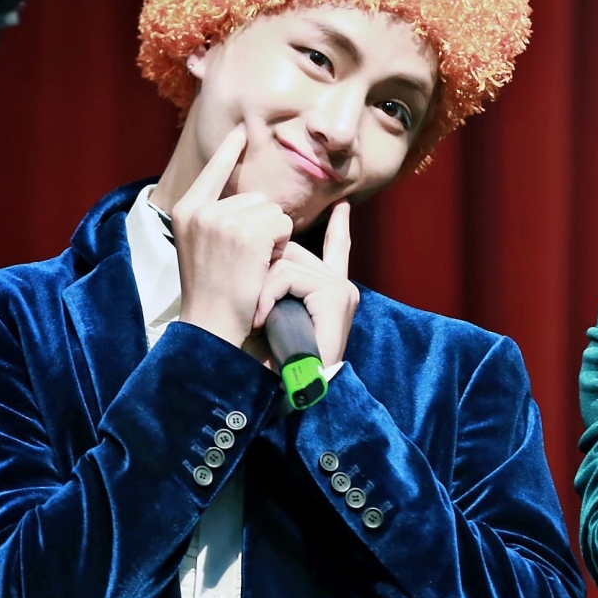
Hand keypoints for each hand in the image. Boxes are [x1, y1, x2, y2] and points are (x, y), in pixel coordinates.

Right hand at [172, 126, 293, 347]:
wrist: (212, 327)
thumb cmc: (212, 295)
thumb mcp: (200, 248)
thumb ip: (216, 220)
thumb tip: (250, 200)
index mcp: (185, 210)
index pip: (213, 171)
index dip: (229, 150)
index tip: (242, 129)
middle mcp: (200, 210)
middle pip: (254, 197)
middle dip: (261, 225)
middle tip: (245, 260)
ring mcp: (222, 219)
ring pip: (271, 210)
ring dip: (273, 236)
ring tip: (252, 265)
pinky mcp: (247, 232)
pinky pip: (281, 223)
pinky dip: (280, 244)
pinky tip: (263, 265)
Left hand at [252, 201, 358, 367]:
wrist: (286, 389)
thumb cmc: (273, 356)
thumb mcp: (271, 310)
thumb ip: (278, 281)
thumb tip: (267, 252)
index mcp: (331, 291)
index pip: (338, 250)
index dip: (339, 230)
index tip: (341, 208)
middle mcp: (340, 287)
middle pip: (292, 252)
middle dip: (265, 275)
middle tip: (255, 312)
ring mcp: (341, 290)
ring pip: (284, 263)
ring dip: (262, 292)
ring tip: (258, 320)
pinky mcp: (335, 297)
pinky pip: (288, 276)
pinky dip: (268, 296)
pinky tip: (262, 317)